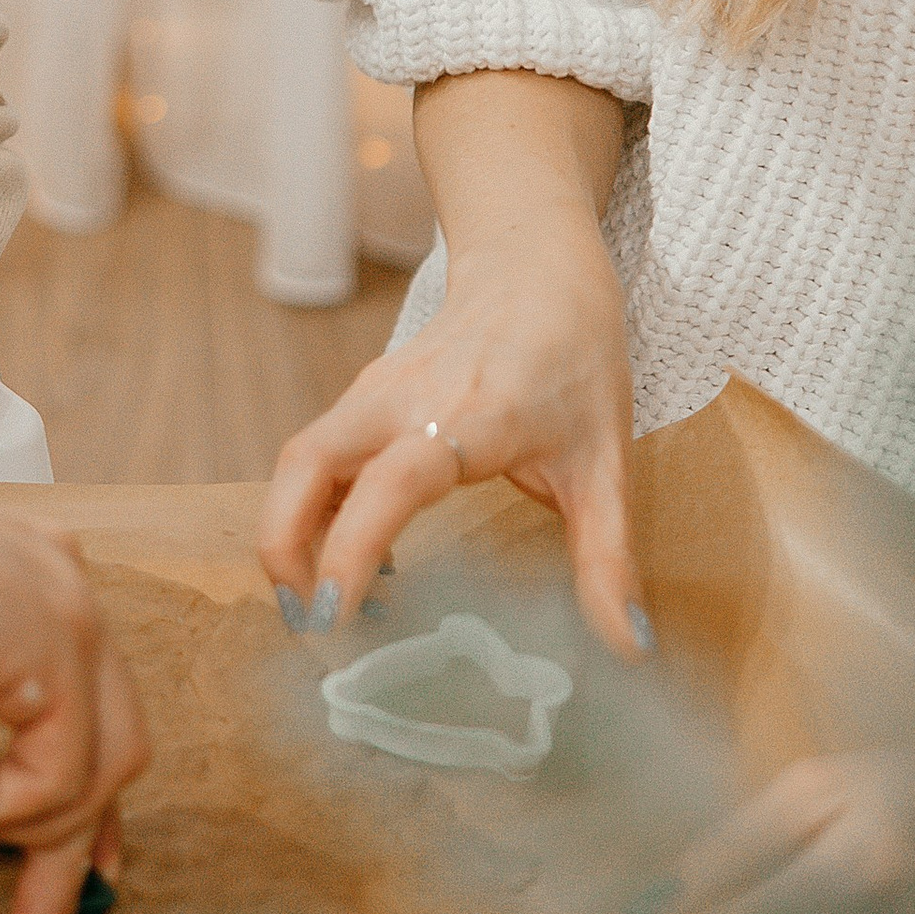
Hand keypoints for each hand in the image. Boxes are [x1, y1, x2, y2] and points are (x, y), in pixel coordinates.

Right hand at [0, 431, 147, 913]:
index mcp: (27, 605)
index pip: (91, 722)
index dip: (88, 811)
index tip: (75, 883)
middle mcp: (65, 599)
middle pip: (115, 753)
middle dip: (72, 853)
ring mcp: (67, 613)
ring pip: (103, 770)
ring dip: (21, 820)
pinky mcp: (53, 640)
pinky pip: (63, 772)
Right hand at [259, 70, 646, 654]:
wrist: (538, 268)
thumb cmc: (576, 358)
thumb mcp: (606, 464)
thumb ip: (608, 559)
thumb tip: (630, 645)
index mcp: (469, 416)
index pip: (390, 482)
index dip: (353, 547)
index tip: (337, 614)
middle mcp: (403, 399)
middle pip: (305, 465)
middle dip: (284, 546)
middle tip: (309, 626)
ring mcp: (373, 392)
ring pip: (298, 461)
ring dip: (290, 530)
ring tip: (321, 605)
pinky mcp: (362, 395)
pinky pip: (315, 454)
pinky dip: (310, 507)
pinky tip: (349, 553)